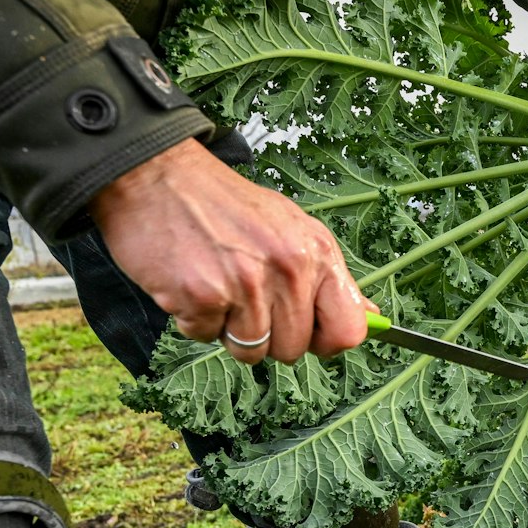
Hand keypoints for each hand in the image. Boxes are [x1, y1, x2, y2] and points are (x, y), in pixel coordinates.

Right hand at [90, 139, 370, 364]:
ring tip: (217, 285)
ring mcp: (245, 285)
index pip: (348, 329)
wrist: (156, 175)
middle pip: (293, 349)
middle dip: (267, 335)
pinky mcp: (202, 297)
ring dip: (228, 329)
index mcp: (316, 251)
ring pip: (251, 352)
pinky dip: (194, 320)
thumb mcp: (290, 228)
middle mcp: (287, 268)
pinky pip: (206, 338)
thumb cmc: (222, 204)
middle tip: (243, 293)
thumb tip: (371, 319)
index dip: (327, 341)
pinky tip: (190, 282)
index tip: (309, 335)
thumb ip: (329, 278)